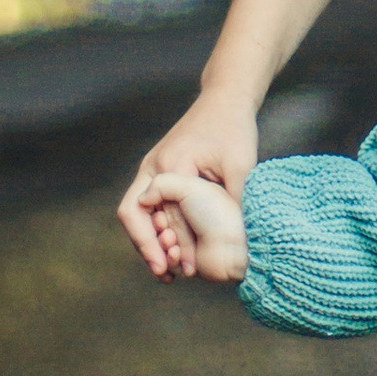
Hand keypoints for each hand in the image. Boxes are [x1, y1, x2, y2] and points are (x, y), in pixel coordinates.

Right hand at [120, 84, 262, 276]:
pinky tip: (173, 248)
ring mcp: (152, 168)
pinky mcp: (158, 172)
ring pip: (136, 212)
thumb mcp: (243, 163)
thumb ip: (238, 199)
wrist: (224, 101)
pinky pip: (147, 205)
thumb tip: (243, 239)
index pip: (164, 214)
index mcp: (172, 164)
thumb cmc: (234, 130)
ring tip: (167, 271)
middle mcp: (153, 166)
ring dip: (148, 241)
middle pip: (134, 214)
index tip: (186, 268)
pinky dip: (154, 228)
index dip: (173, 244)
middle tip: (167, 274)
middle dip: (147, 248)